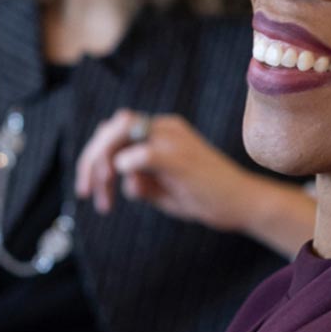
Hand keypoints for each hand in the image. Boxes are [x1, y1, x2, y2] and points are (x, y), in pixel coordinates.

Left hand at [74, 110, 260, 231]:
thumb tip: (117, 172)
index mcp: (163, 130)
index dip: (95, 159)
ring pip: (120, 133)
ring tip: (103, 195)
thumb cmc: (207, 198)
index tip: (92, 191)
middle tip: (85, 193)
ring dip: (102, 163)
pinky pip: (138, 155)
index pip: (115, 131)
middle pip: (112, 127)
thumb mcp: (165, 189)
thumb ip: (140, 179)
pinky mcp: (178, 157)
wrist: (244, 204)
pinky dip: (125, 170)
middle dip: (90, 159)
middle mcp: (166, 127)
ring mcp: (173, 139)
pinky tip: (131, 188)